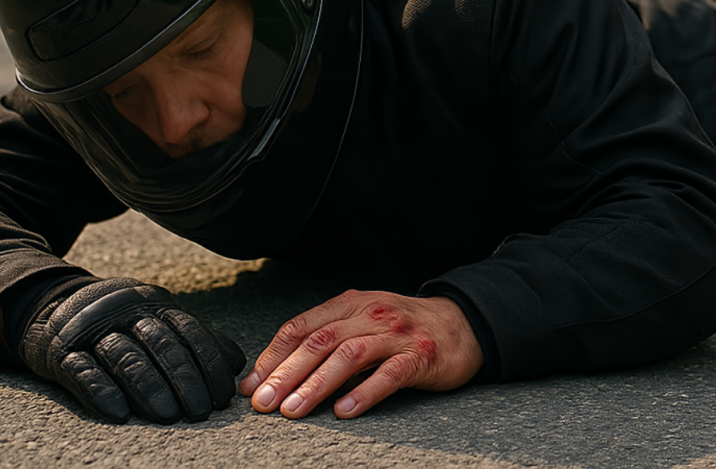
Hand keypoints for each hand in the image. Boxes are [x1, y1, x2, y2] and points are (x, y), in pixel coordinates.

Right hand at [16, 277, 244, 422]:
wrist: (50, 308)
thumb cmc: (118, 324)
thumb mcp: (156, 322)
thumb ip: (194, 340)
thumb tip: (236, 362)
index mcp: (154, 306)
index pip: (189, 332)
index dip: (209, 364)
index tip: (223, 396)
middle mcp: (127, 313)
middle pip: (162, 345)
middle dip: (185, 379)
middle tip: (201, 411)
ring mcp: (93, 330)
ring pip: (126, 357)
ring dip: (149, 388)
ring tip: (168, 415)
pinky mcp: (62, 351)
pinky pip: (83, 370)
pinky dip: (102, 391)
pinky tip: (119, 413)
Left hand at [243, 291, 483, 419]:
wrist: (462, 325)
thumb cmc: (403, 330)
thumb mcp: (362, 323)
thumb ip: (325, 341)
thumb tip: (273, 375)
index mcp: (352, 304)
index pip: (302, 326)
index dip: (274, 356)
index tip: (252, 386)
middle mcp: (371, 314)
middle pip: (321, 341)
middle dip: (287, 373)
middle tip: (265, 403)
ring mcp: (397, 334)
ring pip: (350, 355)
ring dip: (317, 384)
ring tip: (294, 410)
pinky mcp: (420, 356)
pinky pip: (389, 374)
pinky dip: (365, 392)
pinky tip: (345, 411)